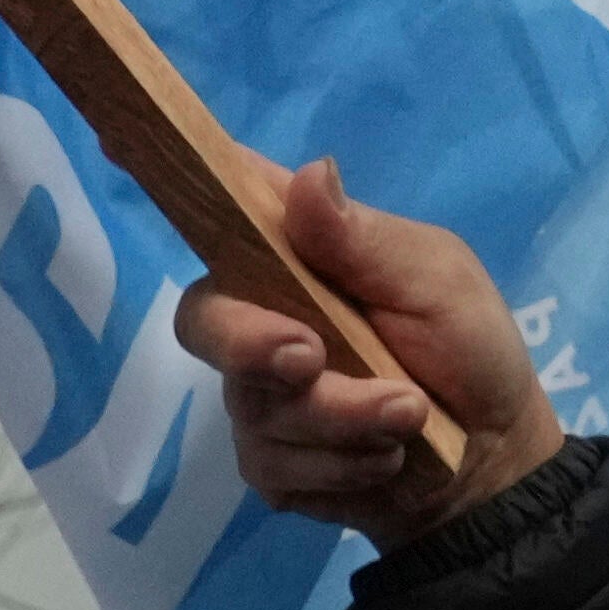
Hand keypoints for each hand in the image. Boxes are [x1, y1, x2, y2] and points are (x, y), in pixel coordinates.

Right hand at [175, 164, 561, 551]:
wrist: (490, 463)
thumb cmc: (468, 349)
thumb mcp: (437, 281)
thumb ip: (365, 241)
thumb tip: (311, 174)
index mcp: (299, 250)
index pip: (226, 201)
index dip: (179, 179)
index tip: (118, 142)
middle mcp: (263, 313)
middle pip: (204, 319)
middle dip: (255, 348)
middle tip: (312, 359)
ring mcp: (258, 392)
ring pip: (255, 408)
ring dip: (342, 419)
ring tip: (408, 418)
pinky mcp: (268, 460)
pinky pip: (274, 466)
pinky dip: (341, 467)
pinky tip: (383, 459)